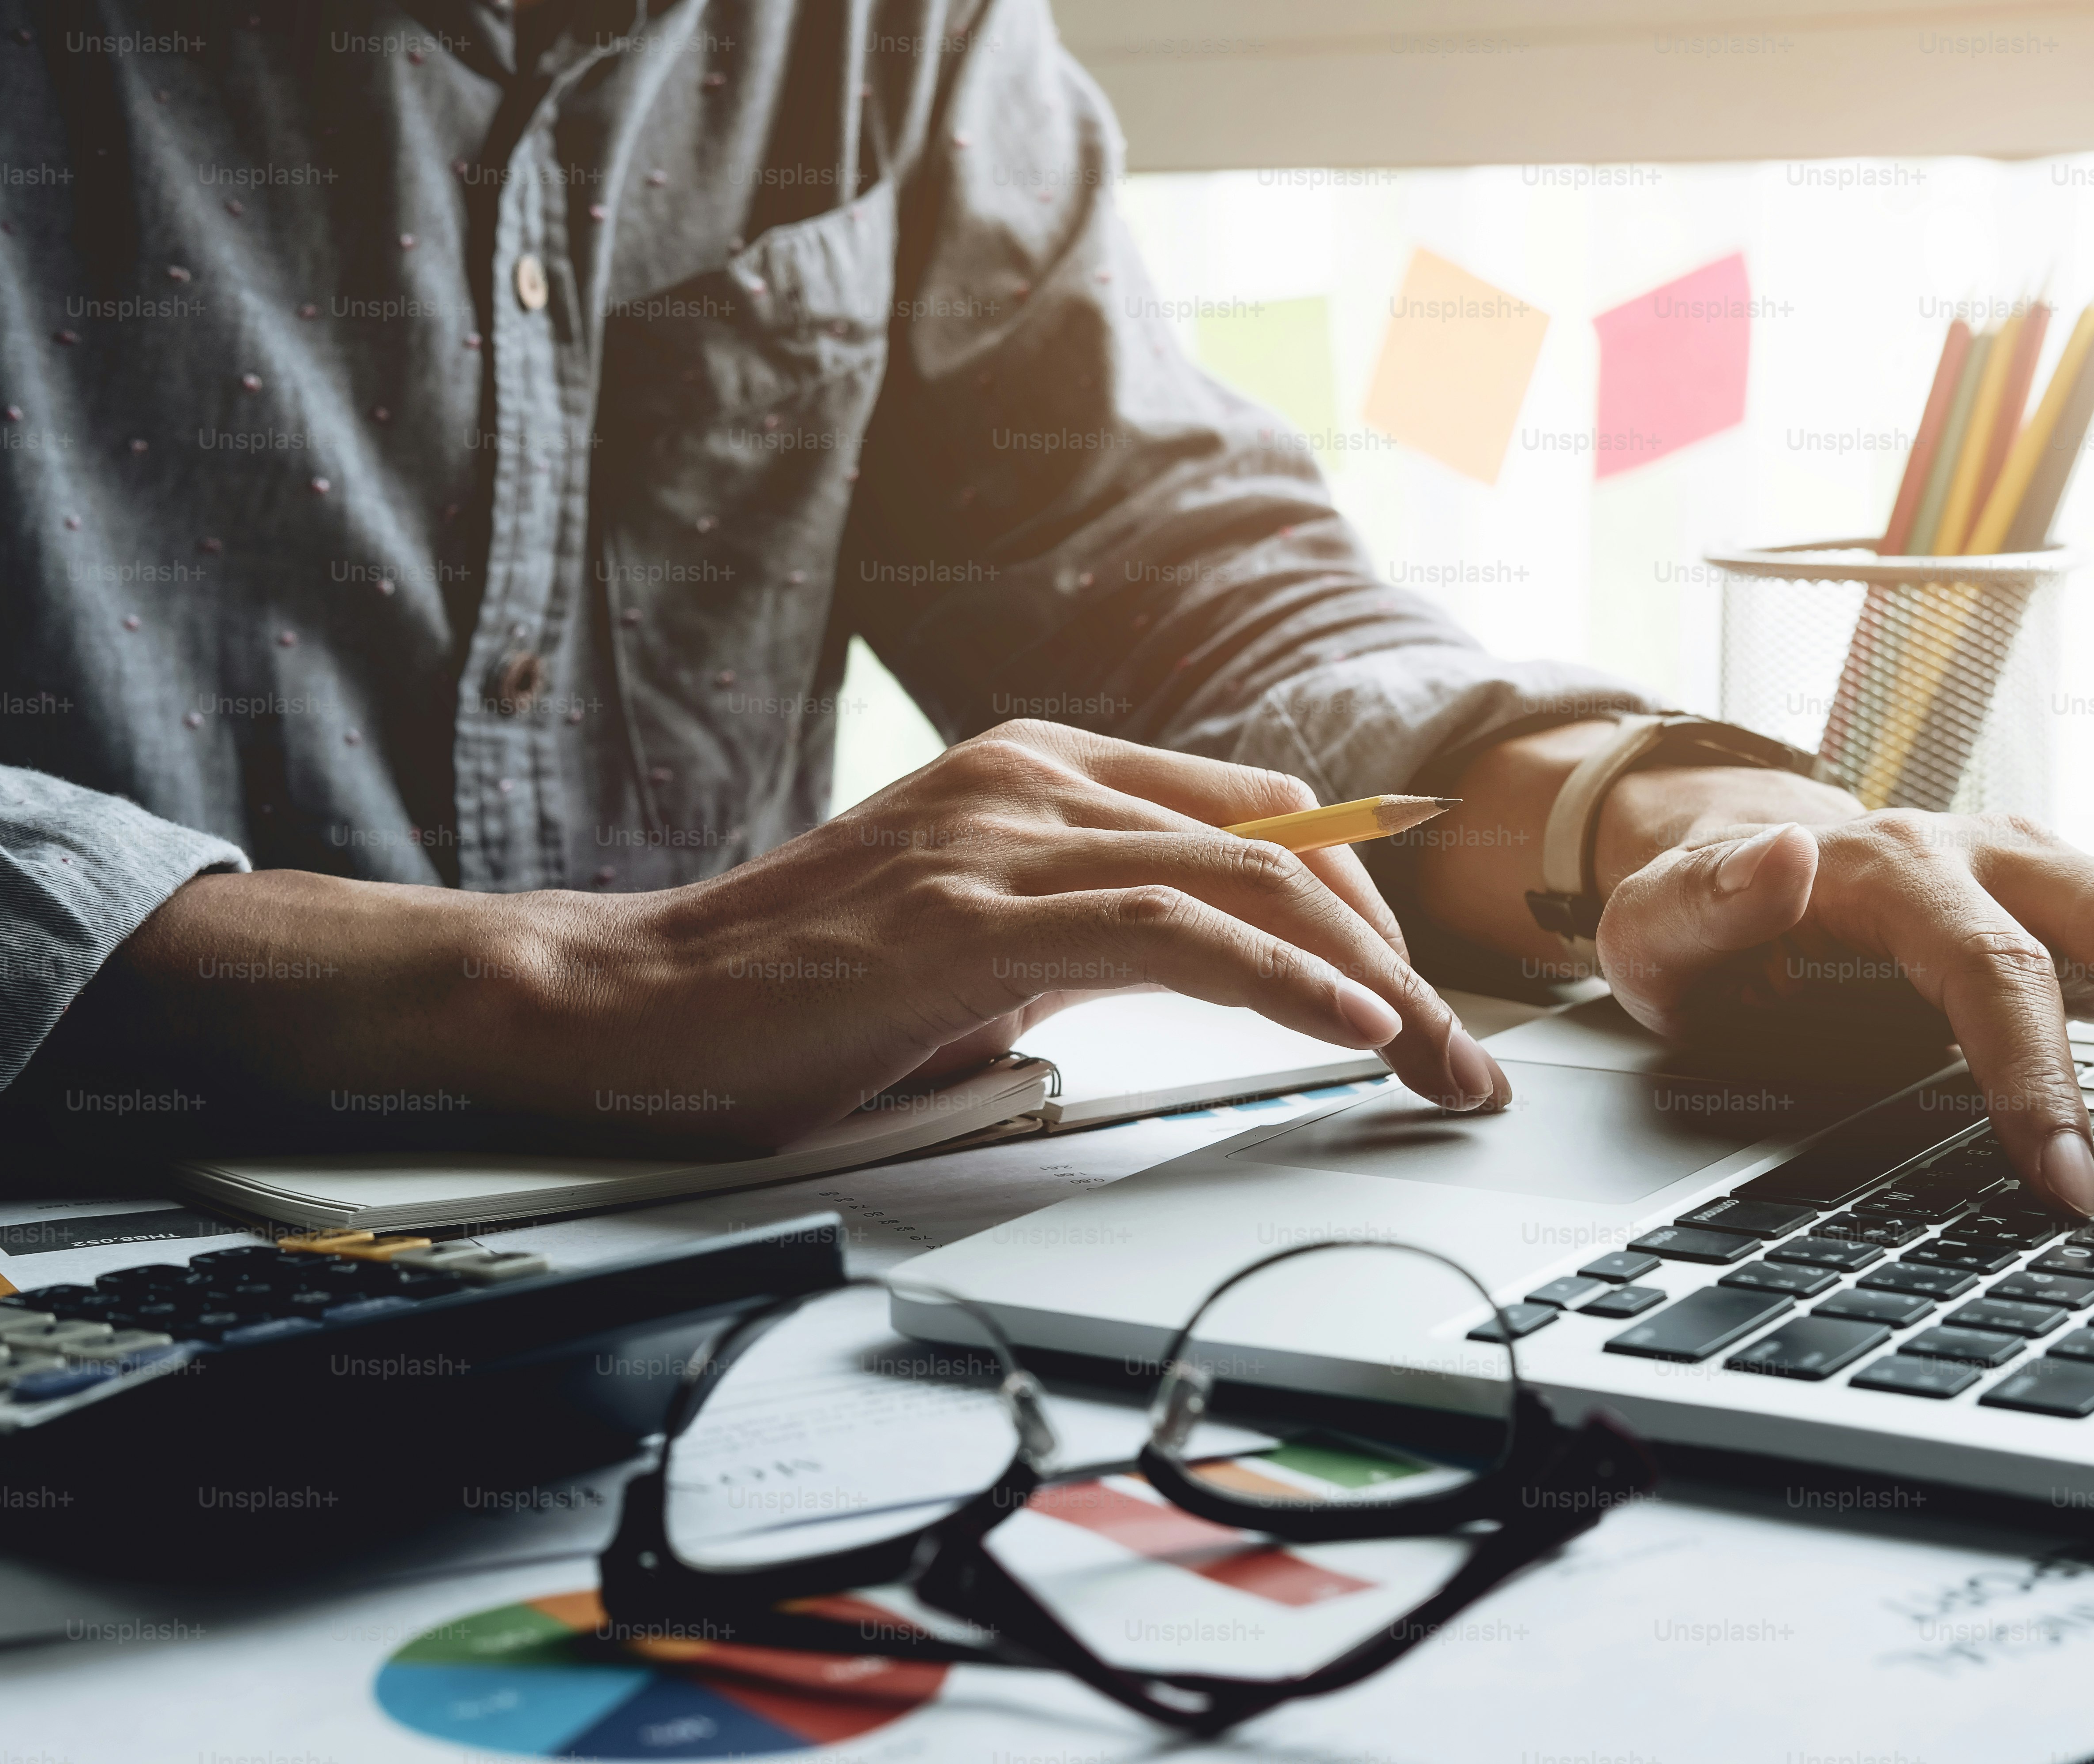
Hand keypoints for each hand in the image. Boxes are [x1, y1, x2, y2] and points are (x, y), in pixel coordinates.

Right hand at [87, 720, 1502, 1148]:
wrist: (634, 1003)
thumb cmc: (797, 991)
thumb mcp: (975, 944)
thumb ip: (1079, 934)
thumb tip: (1176, 972)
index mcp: (1041, 773)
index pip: (1260, 818)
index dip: (1362, 907)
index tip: (1419, 1002)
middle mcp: (1035, 776)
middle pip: (1284, 844)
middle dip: (1397, 955)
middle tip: (1458, 1058)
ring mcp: (1003, 831)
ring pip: (1251, 877)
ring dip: (1372, 982)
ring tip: (1440, 1065)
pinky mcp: (971, 907)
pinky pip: (1175, 930)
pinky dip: (1282, 980)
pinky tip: (1352, 1027)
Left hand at [1591, 770, 2093, 1221]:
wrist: (1743, 860)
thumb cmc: (1704, 919)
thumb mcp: (1660, 923)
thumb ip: (1704, 904)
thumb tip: (1777, 855)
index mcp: (1898, 865)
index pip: (1997, 967)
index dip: (2037, 1078)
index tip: (2068, 1189)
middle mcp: (2009, 853)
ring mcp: (2078, 874)